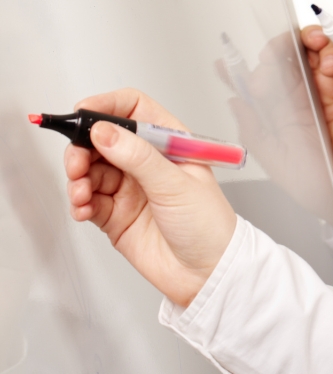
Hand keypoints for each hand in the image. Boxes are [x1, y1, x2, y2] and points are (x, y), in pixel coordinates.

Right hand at [63, 88, 236, 307]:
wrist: (207, 274)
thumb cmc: (208, 225)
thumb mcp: (175, 184)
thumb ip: (137, 157)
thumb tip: (103, 131)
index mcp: (169, 144)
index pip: (133, 110)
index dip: (107, 106)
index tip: (83, 114)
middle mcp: (147, 162)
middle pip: (102, 139)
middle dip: (82, 148)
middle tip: (77, 165)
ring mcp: (129, 188)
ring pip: (89, 170)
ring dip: (77, 179)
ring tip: (82, 194)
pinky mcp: (115, 214)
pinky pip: (87, 200)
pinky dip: (79, 202)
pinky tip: (84, 209)